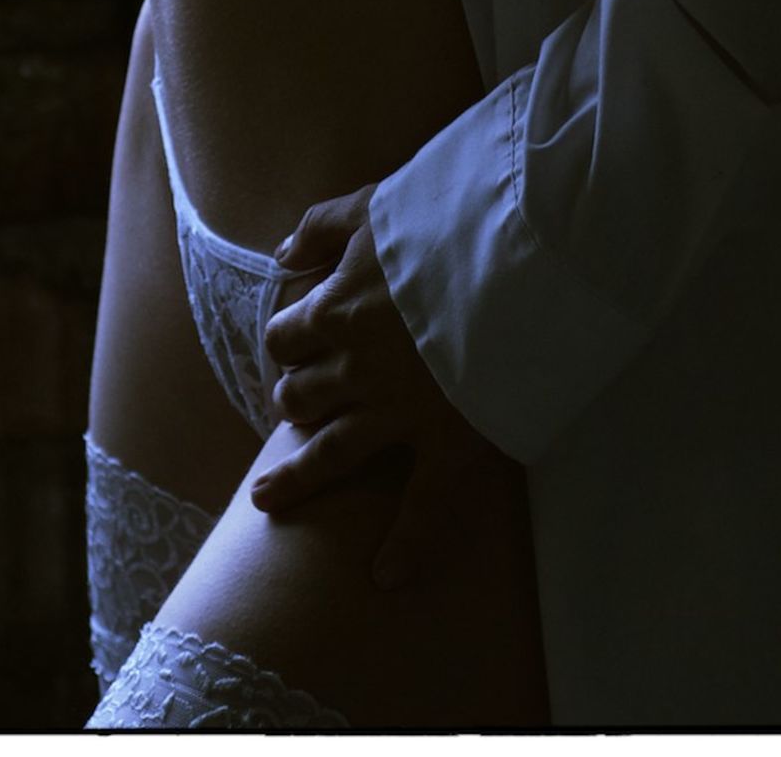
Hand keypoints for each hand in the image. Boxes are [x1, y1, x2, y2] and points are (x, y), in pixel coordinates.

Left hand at [255, 184, 496, 586]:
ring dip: (296, 476)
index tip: (296, 344)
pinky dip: (405, 545)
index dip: (289, 342)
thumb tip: (281, 255)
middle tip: (299, 406)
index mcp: (336, 311)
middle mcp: (356, 370)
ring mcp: (398, 414)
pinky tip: (387, 575)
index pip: (286, 337)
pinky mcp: (447, 443)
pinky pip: (422, 507)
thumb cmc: (445, 218)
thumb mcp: (372, 205)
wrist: (513, 253)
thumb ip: (321, 227)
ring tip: (267, 498)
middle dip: (295, 400)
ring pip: (330, 453)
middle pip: (300, 396)